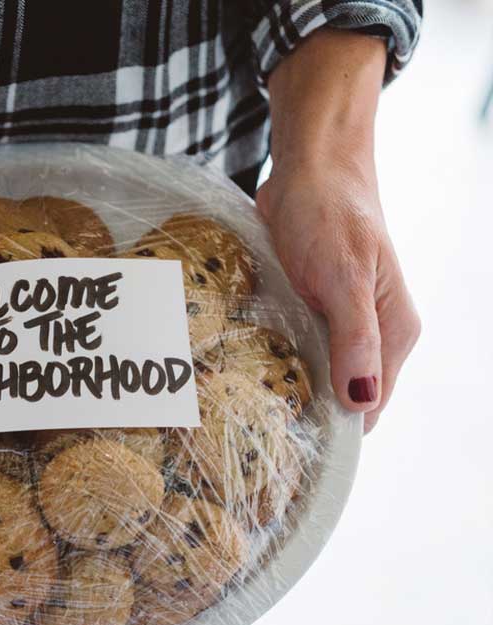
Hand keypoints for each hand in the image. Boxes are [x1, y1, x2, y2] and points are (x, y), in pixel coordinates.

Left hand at [257, 155, 419, 432]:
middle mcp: (370, 335)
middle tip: (253, 431)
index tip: (288, 446)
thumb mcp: (345, 278)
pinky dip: (270, 360)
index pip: (369, 405)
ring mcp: (337, 323)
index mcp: (393, 333)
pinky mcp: (309, 310)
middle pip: (339, 396)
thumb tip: (361, 402)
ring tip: (242, 408)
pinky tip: (242, 372)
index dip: (334, 428)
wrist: (309, 169)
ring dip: (283, 388)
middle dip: (303, 413)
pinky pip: (291, 349)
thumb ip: (355, 340)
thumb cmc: (332, 214)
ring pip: (312, 375)